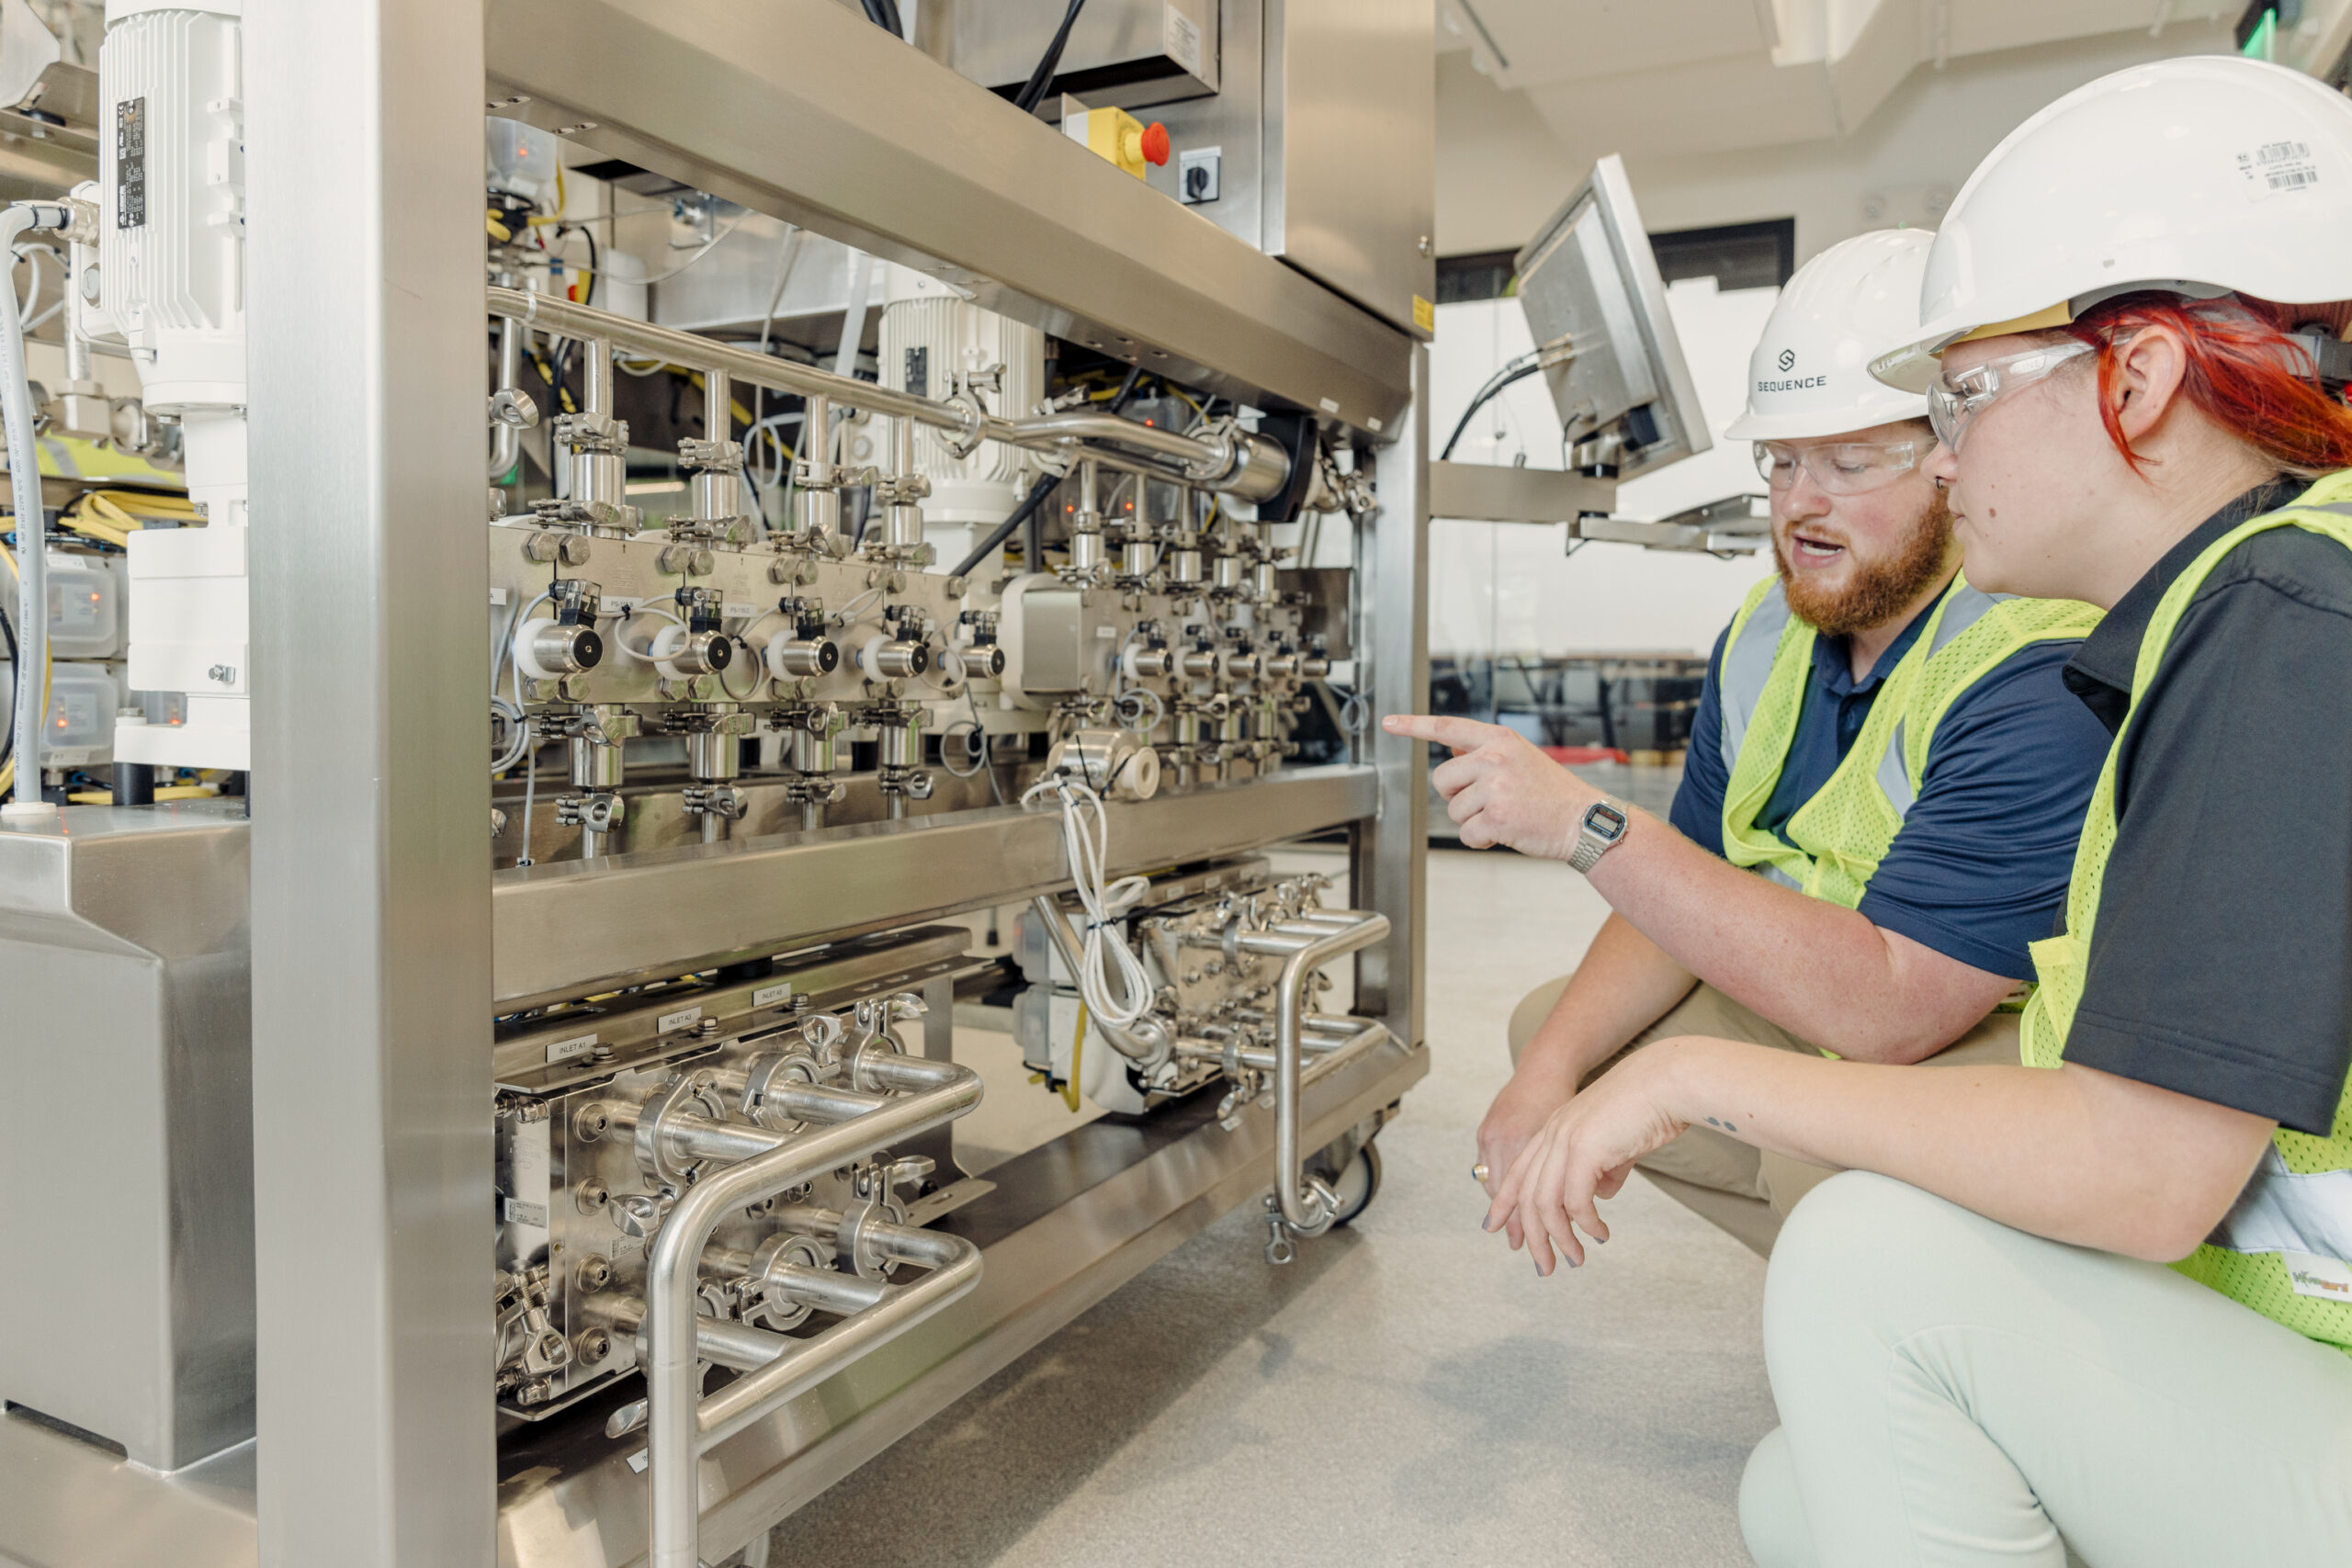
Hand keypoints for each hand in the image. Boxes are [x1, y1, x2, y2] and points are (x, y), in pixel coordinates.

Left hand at [1381, 713, 1597, 858]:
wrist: (1584, 820)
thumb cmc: (1551, 792)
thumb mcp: (1520, 758)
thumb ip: (1484, 753)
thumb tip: (1452, 751)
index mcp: (1499, 739)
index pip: (1446, 727)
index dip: (1413, 726)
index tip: (1388, 722)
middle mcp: (1494, 759)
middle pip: (1441, 779)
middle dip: (1456, 795)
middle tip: (1488, 800)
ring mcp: (1495, 788)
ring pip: (1453, 810)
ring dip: (1473, 820)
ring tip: (1506, 815)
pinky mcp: (1497, 819)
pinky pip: (1466, 834)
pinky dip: (1481, 840)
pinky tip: (1505, 833)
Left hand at [1485, 1039, 1692, 1274]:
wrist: (1668, 1080)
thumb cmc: (1649, 1108)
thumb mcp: (1617, 1142)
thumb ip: (1604, 1167)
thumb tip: (1600, 1194)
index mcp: (1555, 1128)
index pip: (1517, 1171)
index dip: (1504, 1202)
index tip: (1494, 1229)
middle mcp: (1553, 1134)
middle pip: (1527, 1195)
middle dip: (1533, 1237)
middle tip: (1545, 1267)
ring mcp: (1566, 1140)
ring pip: (1546, 1204)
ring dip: (1560, 1238)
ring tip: (1576, 1259)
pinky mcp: (1585, 1150)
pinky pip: (1575, 1201)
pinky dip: (1586, 1224)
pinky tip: (1600, 1234)